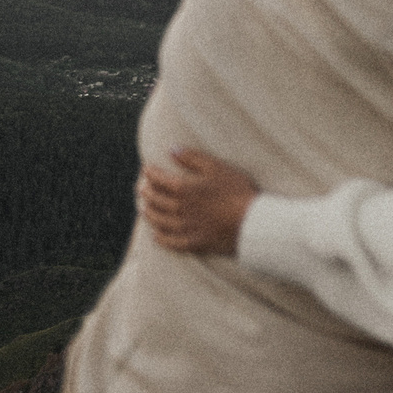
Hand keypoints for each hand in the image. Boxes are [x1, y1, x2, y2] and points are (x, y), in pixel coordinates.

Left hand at [137, 148, 259, 254]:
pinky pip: (170, 242)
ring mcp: (184, 227)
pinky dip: (160, 237)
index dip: (149, 173)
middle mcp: (178, 209)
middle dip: (145, 191)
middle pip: (154, 200)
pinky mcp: (193, 242)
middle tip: (141, 187)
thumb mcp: (217, 168)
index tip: (146, 169)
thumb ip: (193, 158)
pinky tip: (157, 235)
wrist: (251, 222)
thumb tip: (172, 150)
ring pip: (158, 220)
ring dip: (148, 213)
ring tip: (143, 207)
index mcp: (183, 189)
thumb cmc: (237, 192)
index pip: (158, 179)